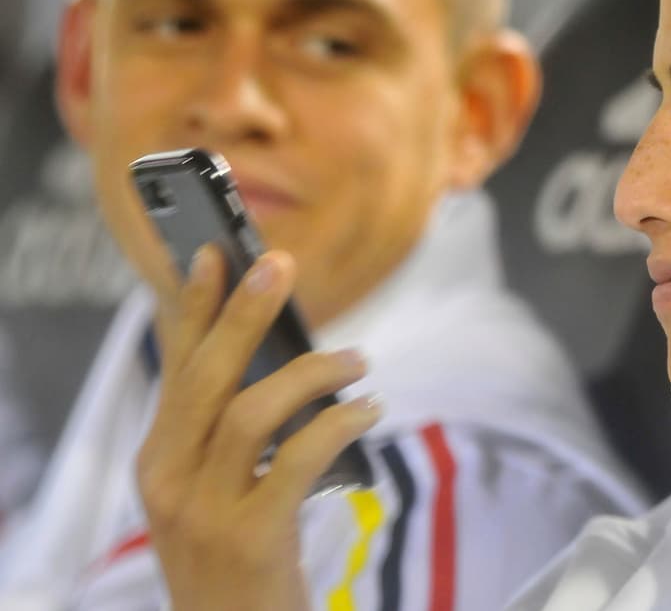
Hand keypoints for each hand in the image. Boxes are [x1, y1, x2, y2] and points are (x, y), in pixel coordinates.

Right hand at [136, 246, 381, 610]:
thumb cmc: (237, 558)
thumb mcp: (216, 491)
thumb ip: (233, 431)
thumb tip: (285, 358)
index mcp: (160, 461)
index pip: (173, 369)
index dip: (191, 308)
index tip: (211, 254)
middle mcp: (169, 481)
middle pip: (205, 377)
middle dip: (242, 313)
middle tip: (280, 263)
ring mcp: (204, 511)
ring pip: (249, 411)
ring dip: (312, 373)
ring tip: (360, 361)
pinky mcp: (249, 537)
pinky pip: (296, 457)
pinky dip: (337, 423)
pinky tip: (369, 410)